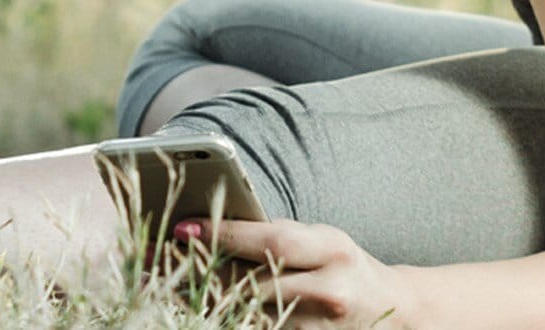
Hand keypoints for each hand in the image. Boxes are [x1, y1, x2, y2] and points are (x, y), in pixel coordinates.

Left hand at [184, 219, 417, 328]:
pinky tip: (195, 307)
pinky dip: (224, 319)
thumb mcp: (322, 239)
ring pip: (244, 314)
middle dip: (197, 268)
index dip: (224, 235)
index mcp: (331, 249)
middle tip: (153, 256)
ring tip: (161, 282)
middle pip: (248, 282)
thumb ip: (278, 234)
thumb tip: (215, 223)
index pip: (270, 241)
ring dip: (199, 298)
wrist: (392, 311)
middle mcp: (327, 291)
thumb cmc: (346, 265)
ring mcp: (315, 328)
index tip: (182, 228)